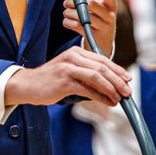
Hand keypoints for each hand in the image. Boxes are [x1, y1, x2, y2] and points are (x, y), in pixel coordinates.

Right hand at [4, 45, 131, 106]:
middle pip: (102, 67)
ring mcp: (68, 68)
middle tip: (128, 91)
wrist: (27, 85)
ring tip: (120, 98)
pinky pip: (87, 89)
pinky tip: (108, 102)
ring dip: (112, 88)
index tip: (128, 79)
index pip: (102, 59)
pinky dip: (101, 96)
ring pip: (97, 77)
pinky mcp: (64, 81)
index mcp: (76, 52)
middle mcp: (73, 57)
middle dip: (118, 80)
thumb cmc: (50, 81)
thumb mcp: (69, 72)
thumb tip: (109, 86)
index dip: (117, 69)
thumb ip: (86, 74)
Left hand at [63, 0, 120, 56]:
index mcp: (112, 4)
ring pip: (83, 16)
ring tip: (66, 12)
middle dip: (74, 1)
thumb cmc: (102, 16)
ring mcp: (102, 27)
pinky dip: (68, 22)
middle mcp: (109, 15)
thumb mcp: (106, 0)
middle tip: (66, 3)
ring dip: (69, 13)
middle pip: (91, 3)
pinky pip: (78, 27)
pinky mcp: (94, 37)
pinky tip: (67, 21)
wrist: (103, 43)